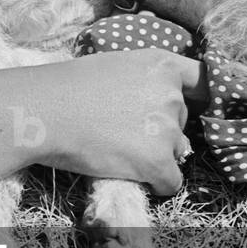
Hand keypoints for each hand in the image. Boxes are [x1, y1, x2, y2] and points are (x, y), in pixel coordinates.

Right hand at [33, 48, 206, 195]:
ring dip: (154, 155)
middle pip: (180, 122)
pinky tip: (127, 172)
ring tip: (116, 148)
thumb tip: (164, 96)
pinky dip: (153, 183)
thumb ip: (144, 78)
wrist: (44, 111)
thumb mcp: (114, 64)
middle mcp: (172, 94)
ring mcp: (167, 129)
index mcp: (162, 65)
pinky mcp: (158, 161)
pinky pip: (170, 182)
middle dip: (159, 130)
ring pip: (175, 152)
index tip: (198, 108)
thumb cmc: (68, 87)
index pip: (203, 80)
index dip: (199, 97)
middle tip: (120, 129)